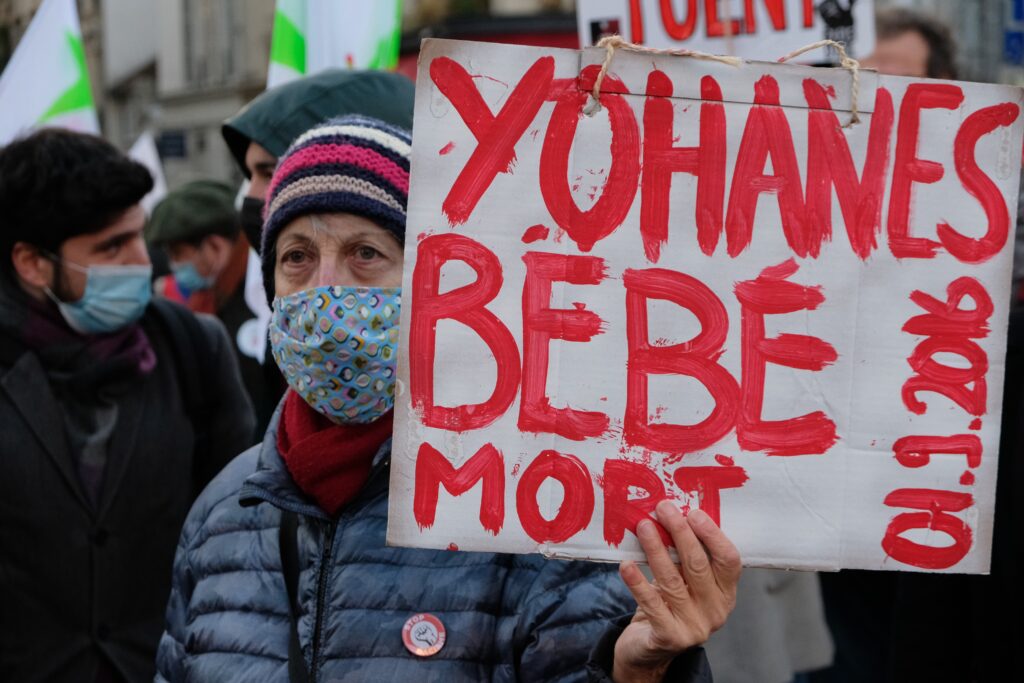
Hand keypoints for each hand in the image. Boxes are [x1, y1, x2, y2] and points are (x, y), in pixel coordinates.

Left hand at [612, 501, 740, 682]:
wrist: (649, 650)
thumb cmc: (668, 605)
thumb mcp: (684, 581)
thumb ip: (683, 556)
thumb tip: (669, 514)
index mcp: (725, 592)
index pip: (729, 560)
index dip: (712, 535)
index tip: (692, 512)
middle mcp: (716, 610)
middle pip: (698, 565)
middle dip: (680, 533)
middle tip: (663, 509)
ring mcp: (694, 626)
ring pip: (672, 580)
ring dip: (655, 549)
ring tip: (643, 527)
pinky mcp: (670, 636)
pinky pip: (652, 603)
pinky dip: (637, 582)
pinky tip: (626, 565)